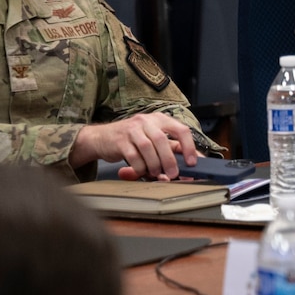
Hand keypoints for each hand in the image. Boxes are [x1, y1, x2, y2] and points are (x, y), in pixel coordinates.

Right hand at [70, 114, 200, 180]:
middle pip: (163, 141)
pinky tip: (141, 171)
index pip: (181, 130)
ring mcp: (132, 129)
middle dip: (169, 161)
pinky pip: (133, 156)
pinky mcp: (119, 140)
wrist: (102, 138)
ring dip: (154, 165)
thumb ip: (171, 148)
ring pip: (148, 148)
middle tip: (173, 174)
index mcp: (160, 119)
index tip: (192, 162)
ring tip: (156, 174)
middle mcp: (147, 121)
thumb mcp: (154, 139)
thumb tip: (192, 162)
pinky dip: (140, 167)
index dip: (189, 146)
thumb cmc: (133, 139)